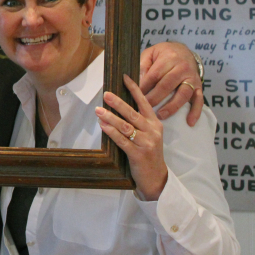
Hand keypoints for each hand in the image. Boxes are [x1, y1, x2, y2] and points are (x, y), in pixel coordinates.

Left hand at [97, 75, 168, 200]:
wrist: (155, 177)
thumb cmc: (147, 152)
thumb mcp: (148, 134)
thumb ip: (138, 121)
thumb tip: (118, 105)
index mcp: (155, 123)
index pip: (144, 102)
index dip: (134, 89)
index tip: (124, 77)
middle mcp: (152, 131)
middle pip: (133, 113)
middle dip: (118, 103)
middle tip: (106, 94)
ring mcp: (146, 143)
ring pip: (126, 126)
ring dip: (111, 117)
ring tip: (99, 110)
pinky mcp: (138, 154)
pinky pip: (122, 141)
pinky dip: (112, 132)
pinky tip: (103, 125)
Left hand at [139, 41, 202, 125]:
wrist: (184, 50)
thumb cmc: (163, 53)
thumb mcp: (150, 53)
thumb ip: (143, 65)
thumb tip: (135, 82)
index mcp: (169, 58)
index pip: (154, 75)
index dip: (143, 87)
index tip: (133, 97)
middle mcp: (182, 68)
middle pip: (167, 86)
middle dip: (154, 98)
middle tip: (143, 109)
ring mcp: (192, 78)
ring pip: (183, 94)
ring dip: (172, 107)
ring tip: (160, 115)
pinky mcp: (199, 87)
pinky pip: (199, 100)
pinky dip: (196, 111)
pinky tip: (189, 122)